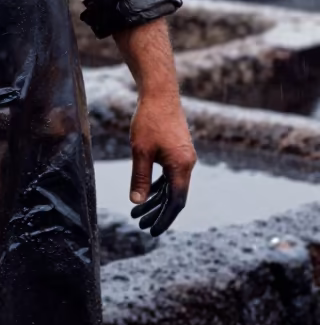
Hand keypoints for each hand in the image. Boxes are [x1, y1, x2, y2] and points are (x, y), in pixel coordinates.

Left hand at [128, 91, 195, 235]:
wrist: (160, 93)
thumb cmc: (149, 120)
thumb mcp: (141, 151)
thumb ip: (140, 178)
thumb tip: (137, 202)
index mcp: (181, 167)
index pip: (175, 202)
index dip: (164, 219)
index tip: (152, 232)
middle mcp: (187, 164)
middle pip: (174, 196)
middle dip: (157, 213)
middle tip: (140, 226)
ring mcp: (183, 157)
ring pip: (171, 186)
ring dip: (155, 199)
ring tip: (137, 213)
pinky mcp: (178, 150)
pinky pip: (169, 174)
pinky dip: (158, 185)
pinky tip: (147, 193)